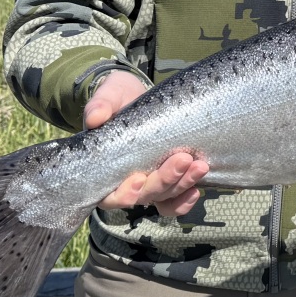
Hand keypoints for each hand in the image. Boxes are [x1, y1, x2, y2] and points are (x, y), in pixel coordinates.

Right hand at [84, 71, 209, 217]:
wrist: (137, 95)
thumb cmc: (117, 99)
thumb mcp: (108, 97)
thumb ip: (100, 105)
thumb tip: (95, 118)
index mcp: (105, 171)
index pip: (110, 196)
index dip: (124, 194)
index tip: (138, 178)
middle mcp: (127, 183)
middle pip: (145, 195)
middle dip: (164, 181)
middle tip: (182, 159)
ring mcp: (150, 182)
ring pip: (165, 196)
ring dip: (182, 185)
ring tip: (200, 167)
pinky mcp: (169, 178)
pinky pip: (175, 200)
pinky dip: (185, 201)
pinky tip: (197, 190)